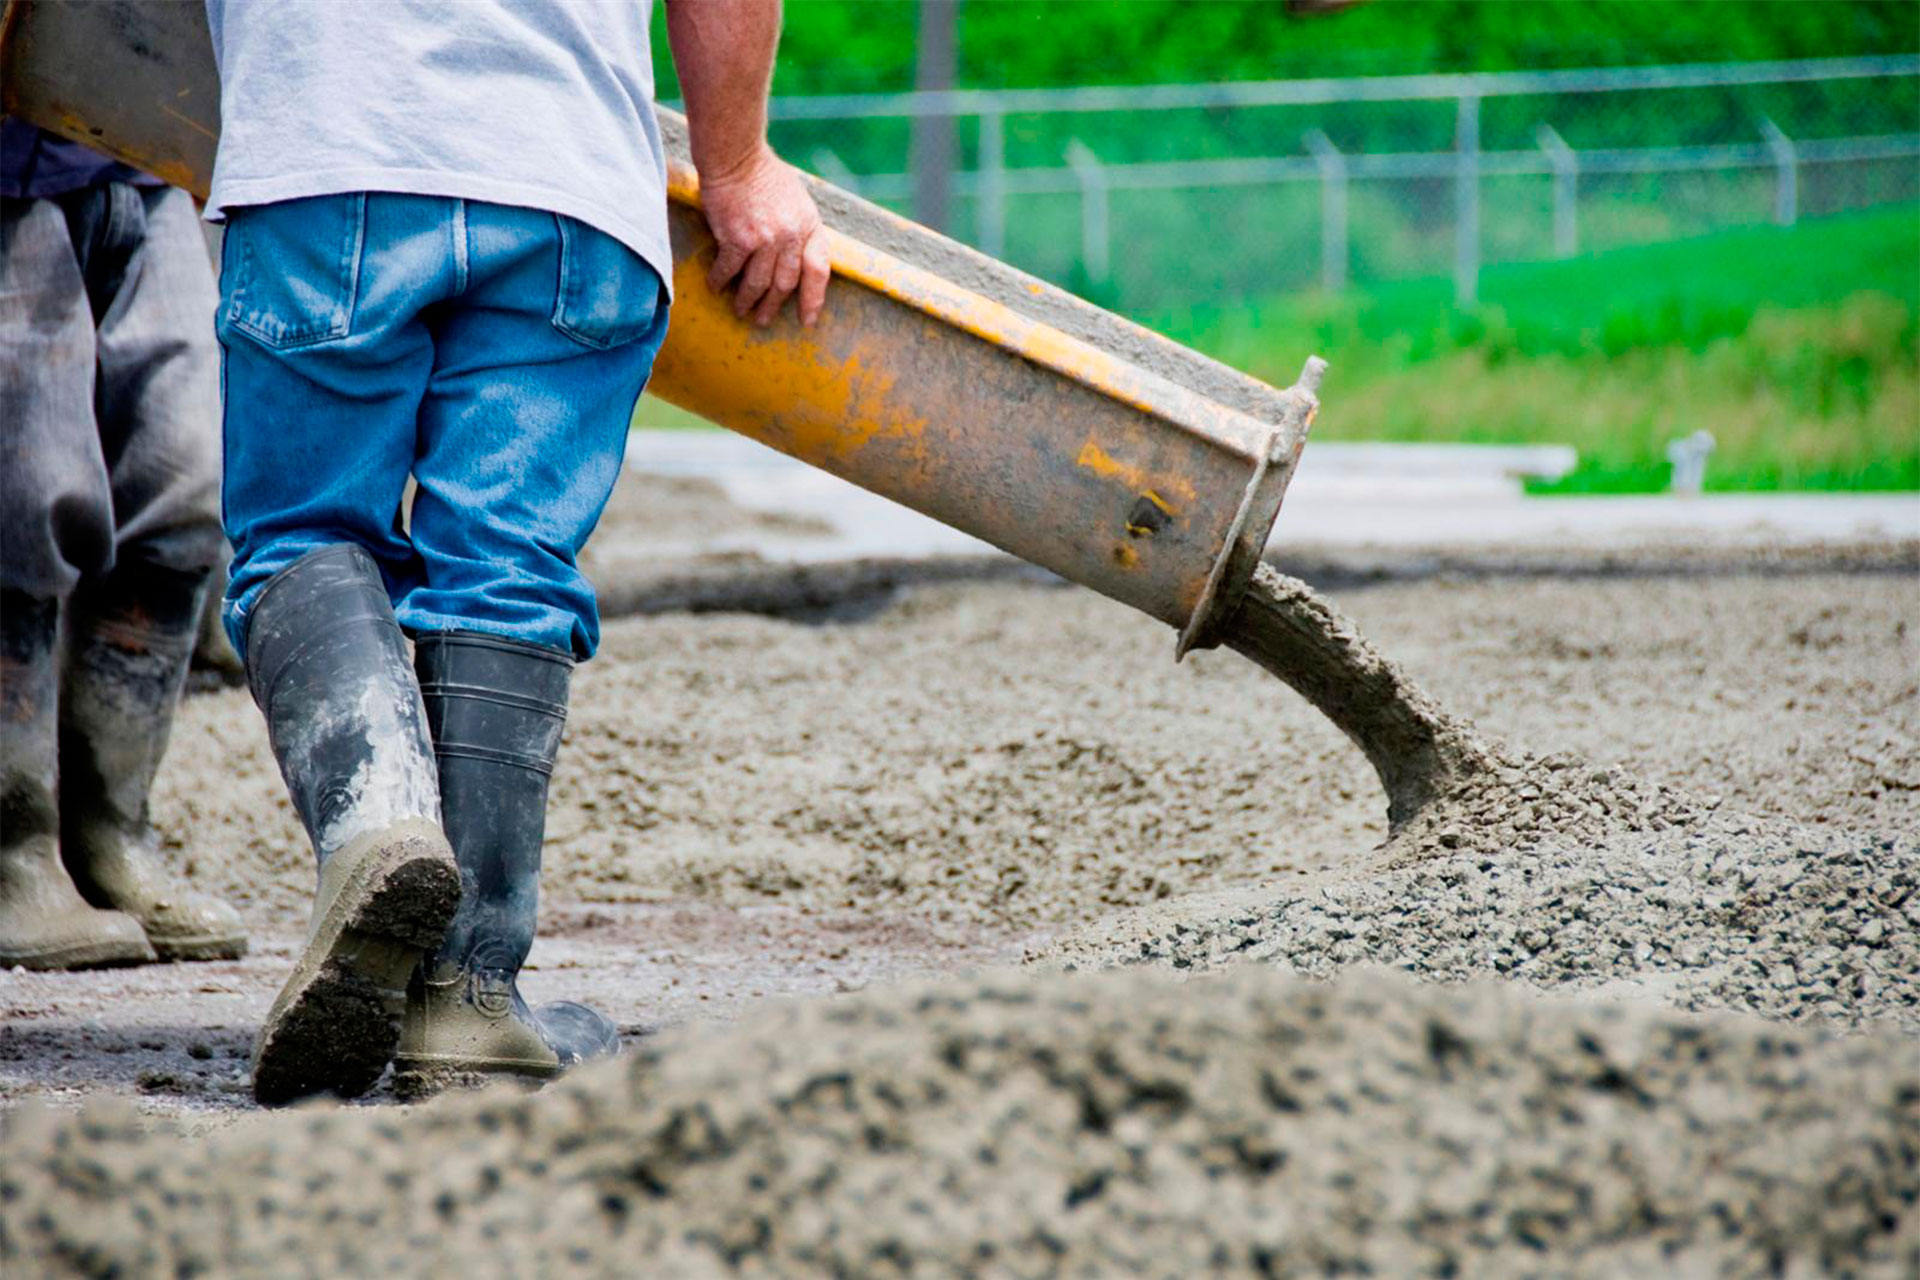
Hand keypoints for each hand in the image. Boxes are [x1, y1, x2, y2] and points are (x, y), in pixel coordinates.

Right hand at [699, 145, 829, 326]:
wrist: (736, 156)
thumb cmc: (764, 176)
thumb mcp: (797, 201)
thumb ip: (800, 230)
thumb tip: (797, 262)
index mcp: (809, 226)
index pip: (819, 270)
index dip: (814, 299)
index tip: (807, 319)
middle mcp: (790, 236)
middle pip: (785, 284)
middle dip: (773, 306)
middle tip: (763, 320)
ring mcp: (765, 239)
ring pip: (758, 283)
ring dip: (747, 301)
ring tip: (741, 310)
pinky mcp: (737, 238)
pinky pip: (729, 270)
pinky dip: (721, 281)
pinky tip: (715, 286)